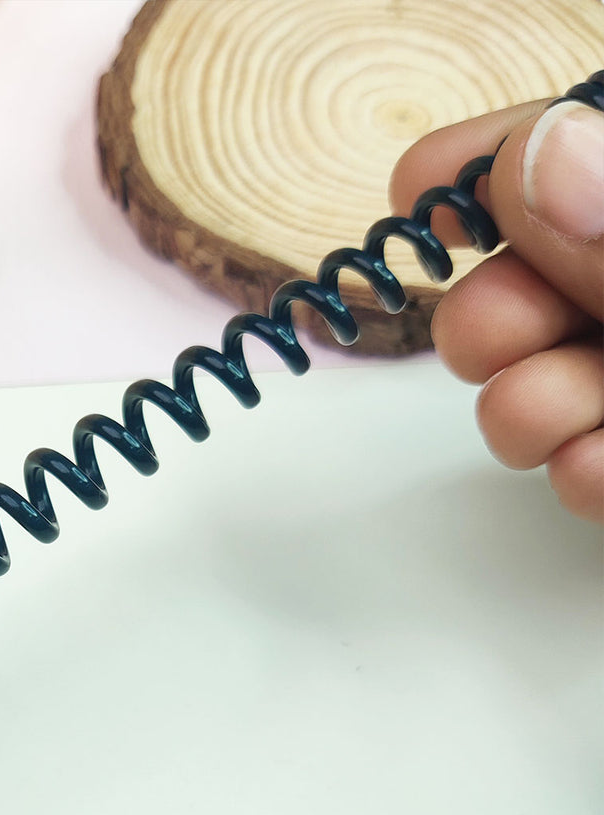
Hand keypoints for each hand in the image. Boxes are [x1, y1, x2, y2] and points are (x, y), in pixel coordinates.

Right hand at [391, 99, 603, 520]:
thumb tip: (538, 155)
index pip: (584, 156)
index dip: (500, 159)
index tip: (415, 187)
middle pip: (544, 275)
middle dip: (495, 309)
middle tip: (490, 339)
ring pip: (550, 376)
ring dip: (526, 405)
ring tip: (554, 424)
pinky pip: (586, 461)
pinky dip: (577, 473)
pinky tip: (589, 473)